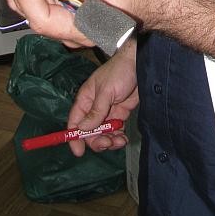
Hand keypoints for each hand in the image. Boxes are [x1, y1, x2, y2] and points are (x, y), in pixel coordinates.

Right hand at [67, 42, 138, 156]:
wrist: (140, 64)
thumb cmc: (119, 72)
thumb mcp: (106, 91)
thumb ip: (96, 111)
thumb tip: (82, 129)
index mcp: (85, 100)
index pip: (75, 122)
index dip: (74, 137)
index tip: (79, 151)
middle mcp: (94, 108)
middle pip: (89, 132)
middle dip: (97, 140)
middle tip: (108, 143)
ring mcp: (107, 112)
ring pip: (103, 133)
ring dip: (109, 141)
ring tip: (120, 141)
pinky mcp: (120, 113)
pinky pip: (115, 130)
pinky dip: (118, 137)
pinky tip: (123, 139)